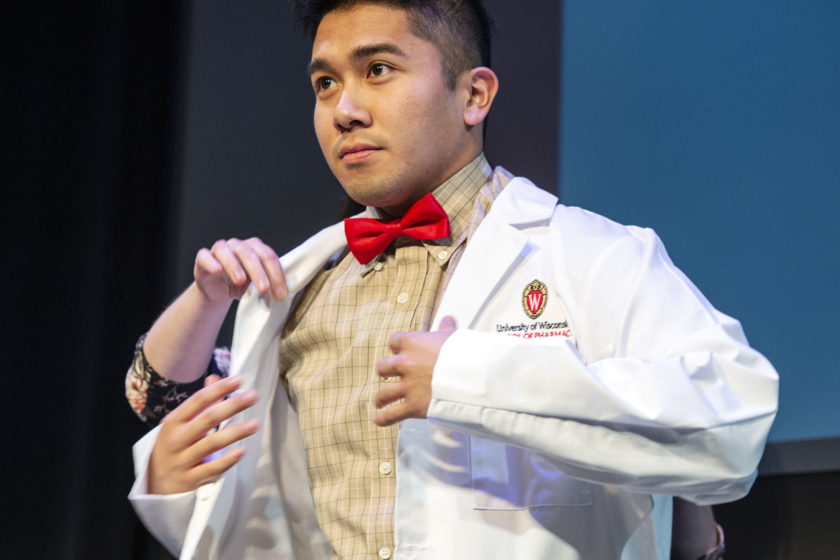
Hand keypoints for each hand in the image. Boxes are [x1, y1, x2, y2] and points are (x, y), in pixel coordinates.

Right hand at [147, 375, 259, 494]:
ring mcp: (183, 460)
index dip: (218, 389)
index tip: (237, 380)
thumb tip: (214, 378)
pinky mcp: (190, 479)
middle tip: (252, 396)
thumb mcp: (179, 423)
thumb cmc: (172, 446)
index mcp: (173, 422)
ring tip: (255, 424)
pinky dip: (226, 460)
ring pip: (212, 444)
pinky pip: (211, 469)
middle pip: (207, 419)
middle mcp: (177, 439)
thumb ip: (200, 402)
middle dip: (232, 406)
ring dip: (235, 432)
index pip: (198, 401)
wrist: (153, 481)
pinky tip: (241, 451)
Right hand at [194, 237, 285, 302]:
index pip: (268, 256)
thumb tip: (283, 293)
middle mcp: (238, 245)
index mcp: (255, 248)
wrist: (218, 291)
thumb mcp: (256, 285)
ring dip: (235, 266)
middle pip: (249, 254)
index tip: (281, 293)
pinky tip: (217, 271)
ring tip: (241, 280)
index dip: (276, 274)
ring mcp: (220, 250)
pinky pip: (204, 256)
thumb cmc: (241, 285)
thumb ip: (268, 283)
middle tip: (264, 289)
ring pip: (226, 252)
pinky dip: (211, 262)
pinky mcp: (203, 258)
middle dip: (259, 272)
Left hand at [373, 316, 456, 426]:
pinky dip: (384, 419)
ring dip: (381, 398)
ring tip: (380, 401)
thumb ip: (446, 329)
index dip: (397, 347)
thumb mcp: (454, 337)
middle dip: (385, 372)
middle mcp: (405, 364)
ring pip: (383, 393)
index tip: (400, 351)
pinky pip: (391, 414)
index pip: (394, 341)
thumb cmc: (464, 355)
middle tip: (389, 375)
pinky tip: (378, 420)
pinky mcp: (412, 406)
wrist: (472, 377)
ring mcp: (407, 386)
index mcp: (412, 343)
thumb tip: (447, 320)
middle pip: (382, 367)